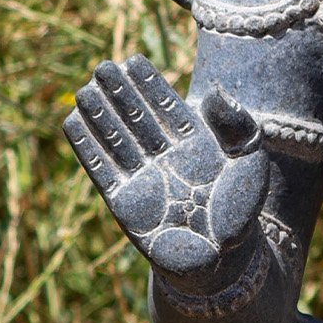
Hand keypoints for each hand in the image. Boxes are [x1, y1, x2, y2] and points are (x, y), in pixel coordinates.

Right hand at [63, 55, 268, 284]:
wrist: (222, 262)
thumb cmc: (239, 212)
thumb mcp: (250, 163)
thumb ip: (238, 126)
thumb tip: (215, 93)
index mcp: (194, 143)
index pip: (165, 106)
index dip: (148, 85)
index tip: (132, 60)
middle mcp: (164, 157)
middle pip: (136, 118)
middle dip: (119, 93)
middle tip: (102, 66)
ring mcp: (143, 179)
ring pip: (116, 139)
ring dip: (99, 115)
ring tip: (84, 89)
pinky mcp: (124, 203)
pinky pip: (101, 169)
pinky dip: (87, 147)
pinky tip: (72, 122)